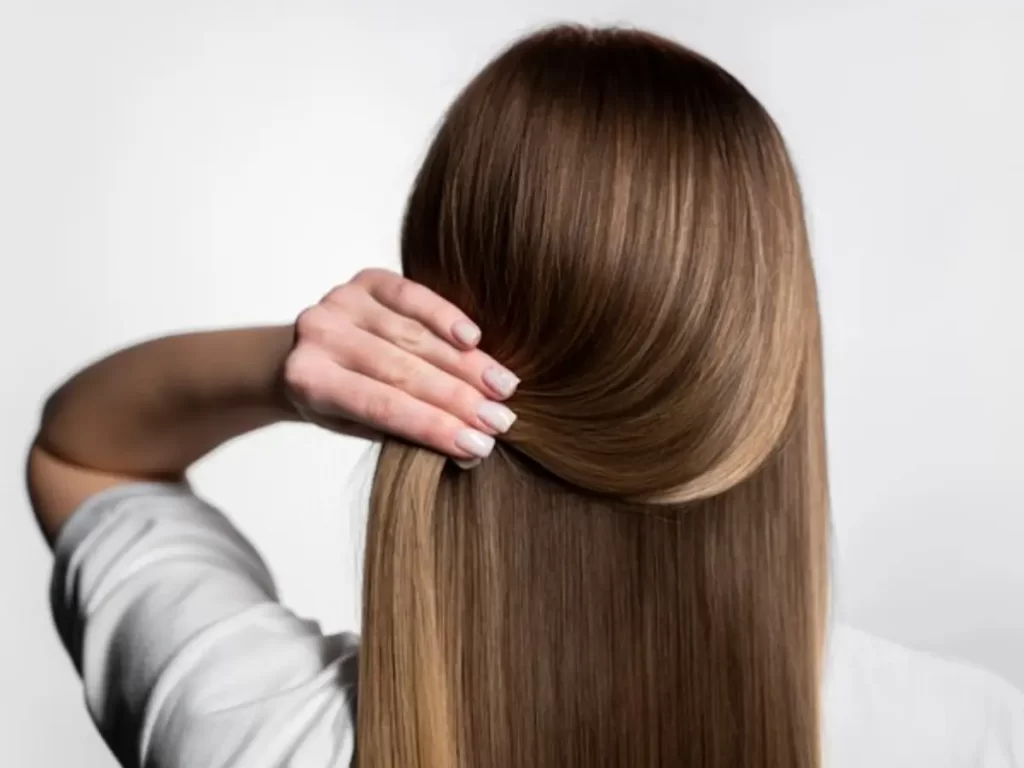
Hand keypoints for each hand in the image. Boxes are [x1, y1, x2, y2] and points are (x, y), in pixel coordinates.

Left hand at [283, 269, 518, 465]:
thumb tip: (472, 453)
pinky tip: (475, 339)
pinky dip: (446, 316)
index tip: (479, 446)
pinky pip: (412, 295)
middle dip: (459, 398)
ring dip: (466, 364)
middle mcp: (318, 336)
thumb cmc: (341, 398)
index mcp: (309, 381)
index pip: (382, 407)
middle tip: (502, 420)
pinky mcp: (365, 279)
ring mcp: (340, 302)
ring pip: (415, 336)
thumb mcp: (361, 426)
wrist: (305, 351)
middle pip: (402, 371)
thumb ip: (409, 434)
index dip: (433, 427)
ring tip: (504, 387)